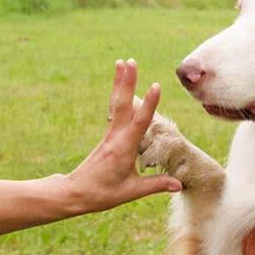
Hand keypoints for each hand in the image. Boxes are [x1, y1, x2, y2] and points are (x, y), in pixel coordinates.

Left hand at [63, 59, 182, 213]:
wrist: (75, 192)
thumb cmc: (102, 193)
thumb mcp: (131, 191)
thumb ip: (156, 185)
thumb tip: (179, 184)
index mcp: (124, 147)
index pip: (140, 121)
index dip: (149, 104)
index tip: (156, 85)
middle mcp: (116, 136)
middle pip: (123, 103)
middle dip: (127, 81)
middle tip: (130, 60)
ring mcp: (111, 134)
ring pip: (117, 103)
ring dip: (121, 82)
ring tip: (123, 62)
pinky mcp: (108, 136)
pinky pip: (115, 110)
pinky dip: (119, 95)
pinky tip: (121, 87)